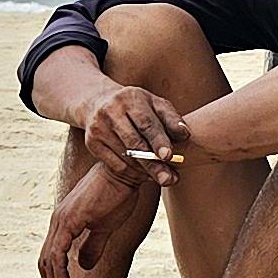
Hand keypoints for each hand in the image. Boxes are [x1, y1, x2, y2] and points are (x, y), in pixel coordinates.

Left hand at [39, 164, 138, 277]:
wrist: (125, 171)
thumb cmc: (118, 195)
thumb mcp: (105, 227)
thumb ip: (93, 246)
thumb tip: (84, 265)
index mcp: (64, 224)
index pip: (51, 257)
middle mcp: (58, 222)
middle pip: (46, 262)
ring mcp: (62, 220)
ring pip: (49, 260)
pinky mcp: (71, 219)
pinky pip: (59, 250)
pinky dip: (59, 270)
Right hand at [75, 81, 191, 185]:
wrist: (98, 102)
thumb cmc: (137, 106)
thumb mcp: (155, 105)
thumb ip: (172, 119)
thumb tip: (185, 135)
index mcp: (130, 98)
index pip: (145, 123)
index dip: (158, 140)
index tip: (168, 156)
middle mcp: (111, 111)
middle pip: (134, 143)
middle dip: (152, 163)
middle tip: (168, 179)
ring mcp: (98, 127)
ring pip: (125, 156)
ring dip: (145, 170)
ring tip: (162, 176)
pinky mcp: (91, 142)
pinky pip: (115, 164)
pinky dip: (132, 172)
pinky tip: (144, 173)